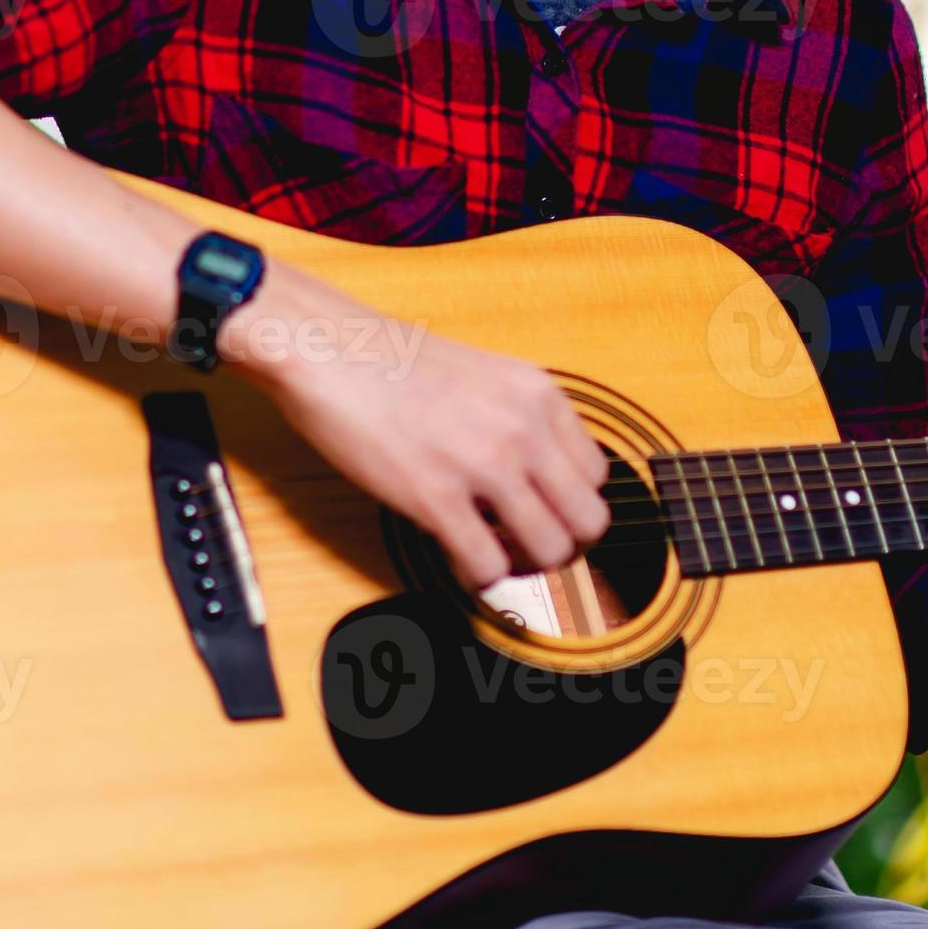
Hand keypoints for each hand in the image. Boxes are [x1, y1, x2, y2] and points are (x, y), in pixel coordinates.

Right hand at [225, 270, 607, 588]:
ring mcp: (484, 464)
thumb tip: (538, 476)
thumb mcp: (487, 376)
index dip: (572, 505)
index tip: (547, 513)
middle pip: (588, 521)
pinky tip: (460, 560)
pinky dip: (479, 576)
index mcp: (539, 396)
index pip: (596, 476)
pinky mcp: (436, 497)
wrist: (330, 351)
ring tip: (493, 554)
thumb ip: (521, 420)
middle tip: (527, 546)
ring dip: (524, 566)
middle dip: (562, 544)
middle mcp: (523, 429)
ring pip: (550, 551)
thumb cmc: (392, 362)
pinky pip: (487, 565)